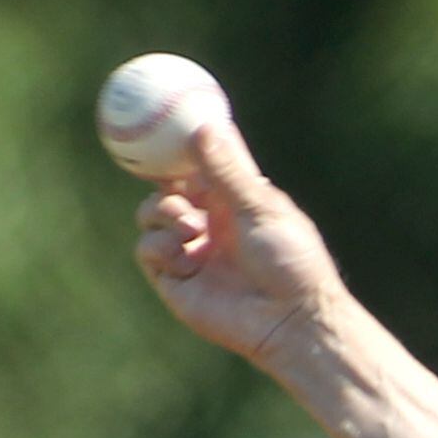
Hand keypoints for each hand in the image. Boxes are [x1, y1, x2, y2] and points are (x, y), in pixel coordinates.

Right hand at [131, 99, 344, 372]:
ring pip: (150, 213)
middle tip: (154, 163)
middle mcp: (210, 222)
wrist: (291, 320)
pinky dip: (159, 246)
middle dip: (158, 174)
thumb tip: (201, 125)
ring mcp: (190, 250)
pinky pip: (147, 249)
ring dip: (161, 210)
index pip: (199, 163)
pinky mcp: (175, 279)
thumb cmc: (290, 263)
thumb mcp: (260, 208)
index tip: (160, 117)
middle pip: (167, 185)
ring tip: (190, 225)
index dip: (179, 143)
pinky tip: (186, 255)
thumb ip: (227, 170)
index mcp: (234, 201)